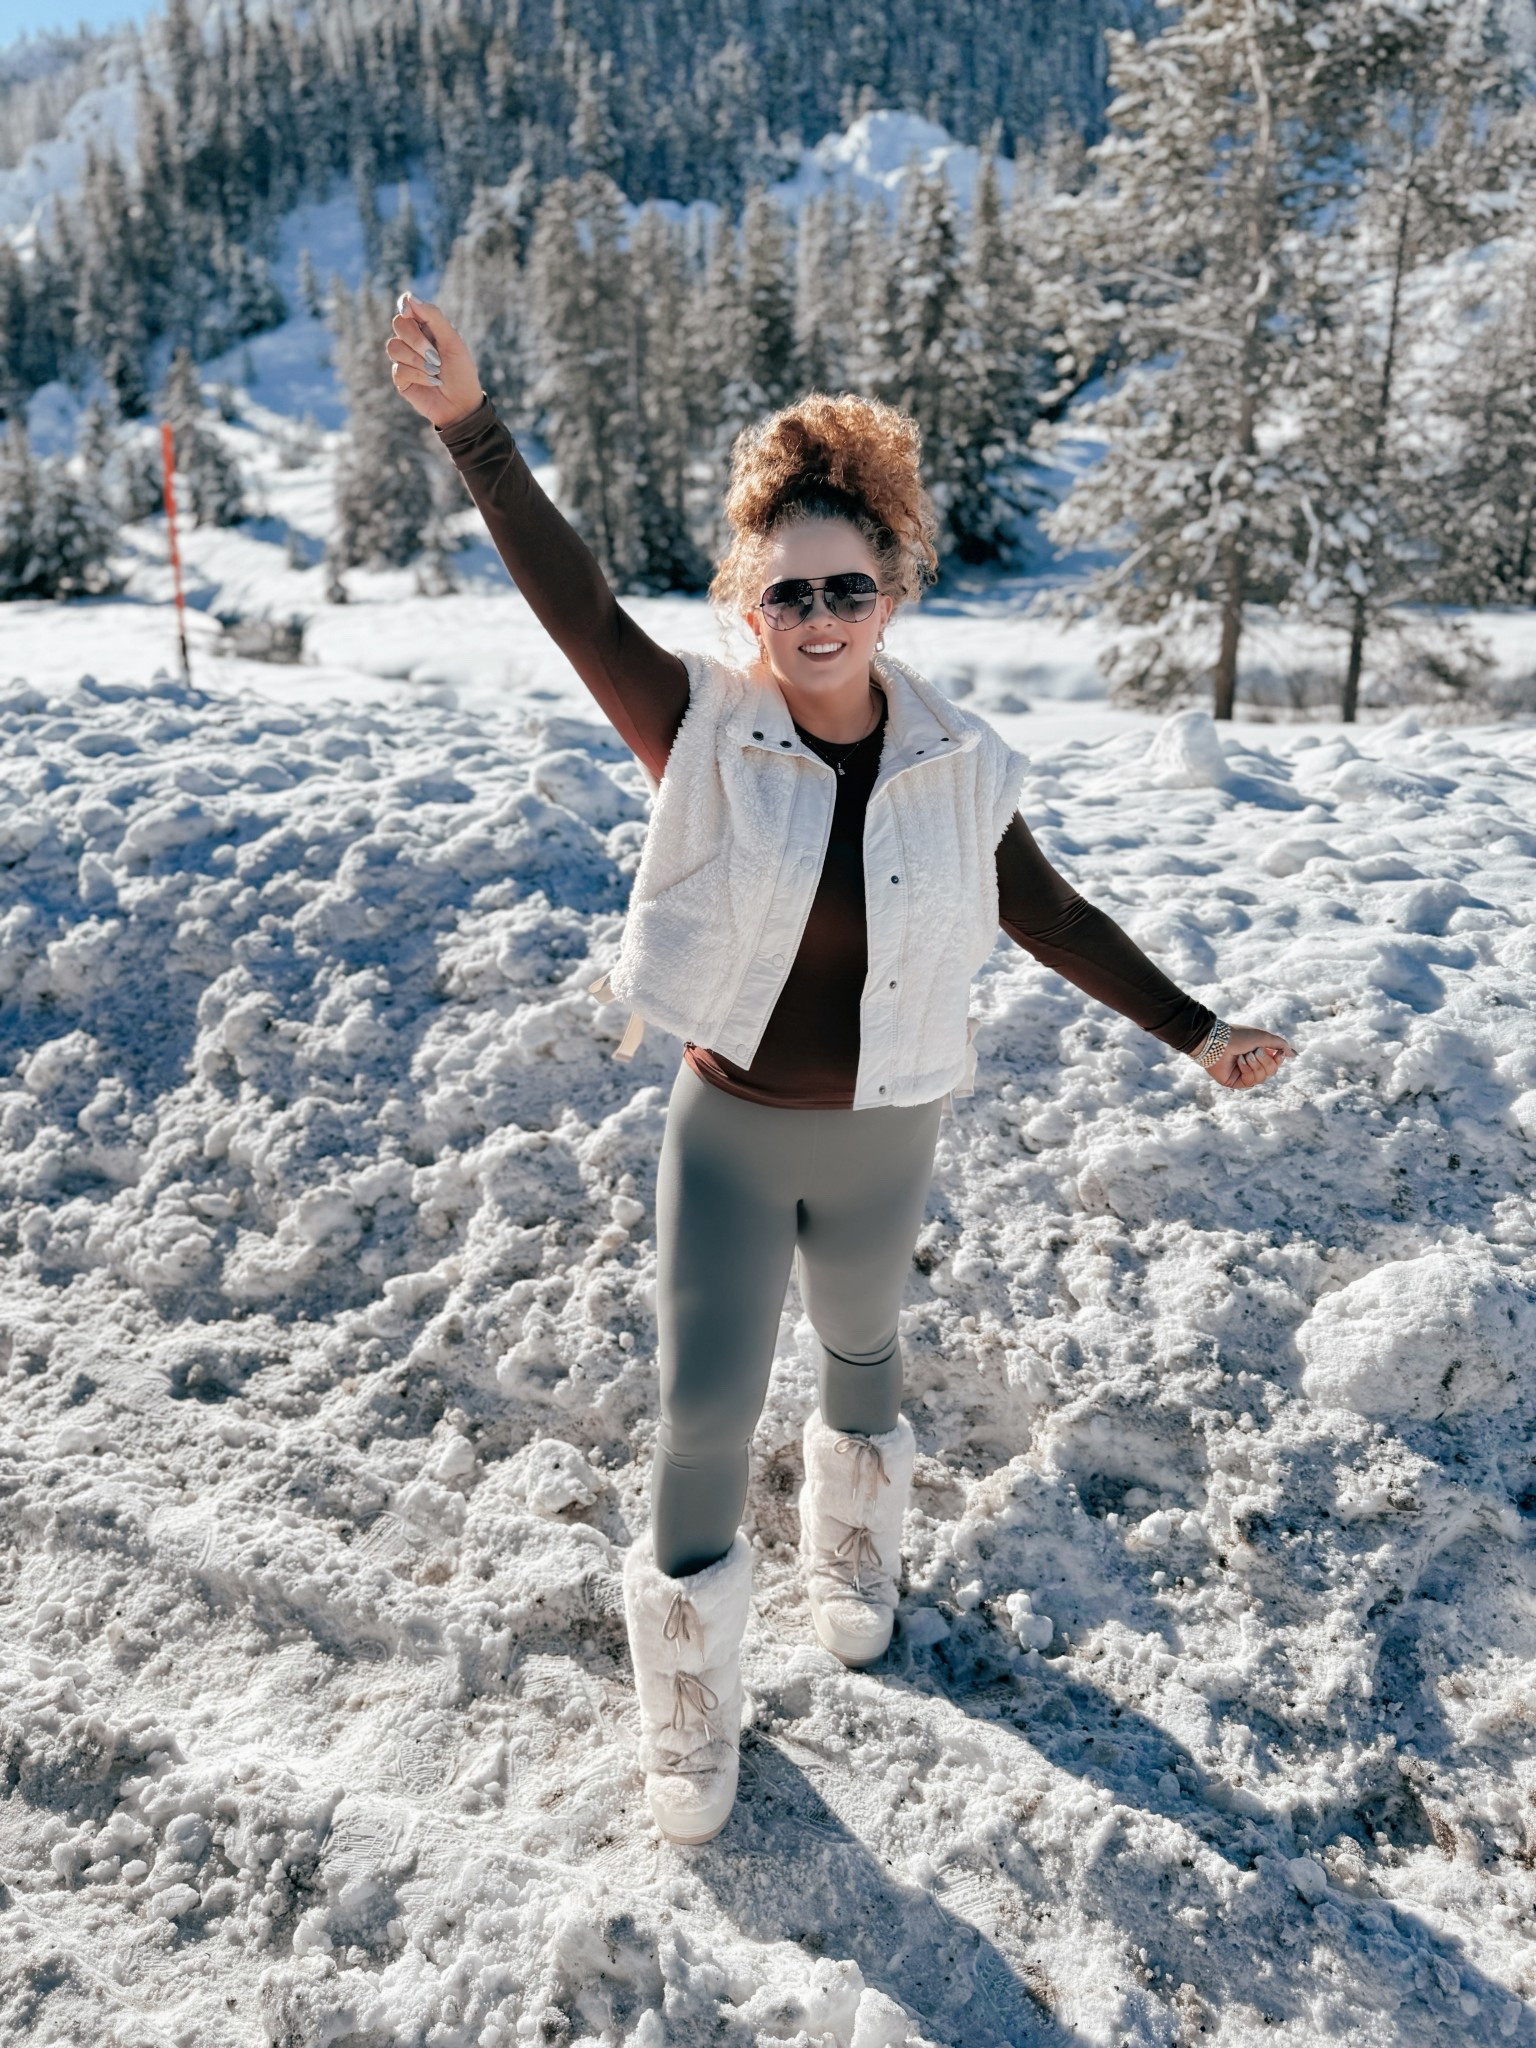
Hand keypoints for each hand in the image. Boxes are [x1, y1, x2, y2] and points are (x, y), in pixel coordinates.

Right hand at [385, 292, 482, 430]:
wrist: (462, 405)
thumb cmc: (461, 372)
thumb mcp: (453, 341)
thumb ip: (433, 317)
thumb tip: (409, 298)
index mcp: (426, 326)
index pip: (407, 306)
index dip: (404, 305)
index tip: (407, 312)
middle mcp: (412, 339)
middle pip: (398, 324)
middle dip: (417, 340)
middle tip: (436, 356)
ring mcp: (404, 358)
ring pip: (394, 346)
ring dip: (417, 360)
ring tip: (436, 371)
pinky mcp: (401, 377)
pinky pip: (398, 368)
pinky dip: (418, 375)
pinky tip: (431, 381)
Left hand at [1200, 1024, 1295, 1090]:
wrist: (1217, 1040)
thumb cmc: (1239, 1036)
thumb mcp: (1263, 1037)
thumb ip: (1280, 1044)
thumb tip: (1294, 1054)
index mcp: (1258, 1053)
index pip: (1276, 1063)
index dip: (1278, 1060)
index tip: (1277, 1054)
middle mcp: (1252, 1064)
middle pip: (1271, 1072)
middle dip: (1266, 1061)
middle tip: (1256, 1051)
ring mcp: (1243, 1074)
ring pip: (1262, 1078)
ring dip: (1256, 1065)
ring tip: (1246, 1055)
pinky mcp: (1235, 1082)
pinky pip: (1250, 1082)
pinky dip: (1247, 1070)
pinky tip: (1239, 1061)